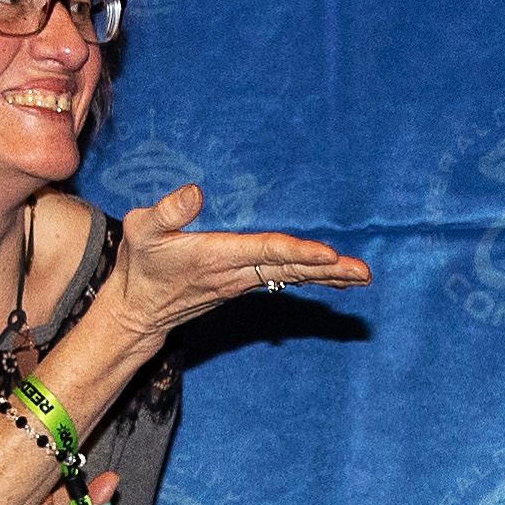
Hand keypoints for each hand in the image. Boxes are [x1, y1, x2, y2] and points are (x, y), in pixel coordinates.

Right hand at [95, 181, 370, 343]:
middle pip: (292, 268)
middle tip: (365, 272)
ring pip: (293, 276)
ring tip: (363, 276)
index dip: (299, 251)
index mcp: (218, 257)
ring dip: (330, 276)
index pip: (267, 251)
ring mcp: (243, 282)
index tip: (329, 254)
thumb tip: (196, 191)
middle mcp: (237, 273)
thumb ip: (165, 212)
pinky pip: (285, 279)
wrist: (138, 312)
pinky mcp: (243, 285)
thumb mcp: (140, 231)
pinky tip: (335, 277)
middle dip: (330, 270)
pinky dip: (312, 277)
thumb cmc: (140, 266)